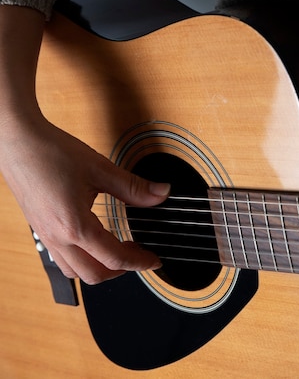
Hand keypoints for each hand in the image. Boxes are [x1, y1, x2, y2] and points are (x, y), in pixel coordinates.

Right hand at [0, 113, 169, 283]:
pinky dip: (82, 261)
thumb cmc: (51, 152)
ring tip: (118, 250)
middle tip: (138, 254)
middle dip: (121, 271)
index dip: (139, 262)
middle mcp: (57, 238)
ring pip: (75, 272)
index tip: (153, 260)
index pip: (114, 258)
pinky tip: (92, 242)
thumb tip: (160, 194)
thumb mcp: (100, 169)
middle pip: (94, 275)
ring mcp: (45, 236)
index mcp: (74, 226)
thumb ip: (133, 187)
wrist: (18, 142)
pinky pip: (62, 260)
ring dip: (100, 269)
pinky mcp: (40, 230)